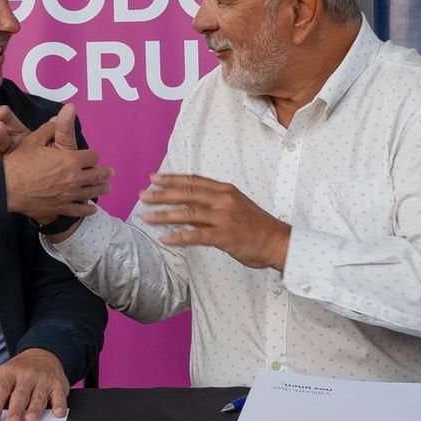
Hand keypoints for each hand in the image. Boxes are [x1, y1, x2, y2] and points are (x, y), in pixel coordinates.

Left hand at [0, 348, 69, 420]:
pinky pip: (60, 396)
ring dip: (36, 408)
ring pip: (39, 396)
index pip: (0, 389)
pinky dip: (60, 405)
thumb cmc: (16, 371)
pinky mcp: (58, 385)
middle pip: (20, 394)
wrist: (43, 354)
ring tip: (31, 420)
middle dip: (16, 409)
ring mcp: (43, 380)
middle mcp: (26, 376)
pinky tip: (58, 413)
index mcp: (8, 374)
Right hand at [3, 117, 110, 223]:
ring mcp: (68, 195)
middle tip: (109, 173)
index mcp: (70, 160)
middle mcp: (74, 178)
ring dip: (100, 189)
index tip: (92, 157)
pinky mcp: (60, 208)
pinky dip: (87, 209)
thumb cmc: (19, 162)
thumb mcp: (34, 140)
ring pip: (91, 192)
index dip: (93, 156)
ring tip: (106, 188)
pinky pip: (78, 210)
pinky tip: (92, 209)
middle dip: (104, 173)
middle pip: (96, 175)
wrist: (6, 188)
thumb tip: (66, 112)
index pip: (92, 157)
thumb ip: (53, 127)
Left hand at [139, 173, 290, 268]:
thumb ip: (214, 201)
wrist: (278, 242)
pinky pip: (196, 236)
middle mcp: (223, 200)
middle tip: (143, 195)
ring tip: (146, 217)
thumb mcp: (236, 204)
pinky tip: (164, 239)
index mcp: (225, 190)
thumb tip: (188, 201)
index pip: (193, 181)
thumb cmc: (255, 225)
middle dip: (162, 194)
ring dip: (164, 215)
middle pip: (187, 193)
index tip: (154, 178)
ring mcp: (223, 218)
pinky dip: (178, 237)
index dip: (172, 179)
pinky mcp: (224, 236)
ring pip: (188, 213)